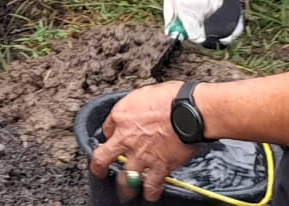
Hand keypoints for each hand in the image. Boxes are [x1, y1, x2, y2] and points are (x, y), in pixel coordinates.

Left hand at [89, 82, 196, 202]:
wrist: (189, 111)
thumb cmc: (172, 98)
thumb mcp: (143, 93)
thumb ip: (135, 106)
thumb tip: (136, 109)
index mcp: (121, 116)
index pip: (107, 128)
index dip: (109, 134)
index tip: (112, 137)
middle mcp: (126, 138)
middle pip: (103, 157)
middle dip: (99, 167)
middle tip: (99, 171)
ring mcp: (141, 155)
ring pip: (125, 178)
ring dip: (125, 187)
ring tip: (125, 193)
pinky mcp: (159, 166)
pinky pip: (151, 185)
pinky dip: (150, 193)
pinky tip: (150, 195)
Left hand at [163, 0, 224, 43]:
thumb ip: (170, 14)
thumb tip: (171, 30)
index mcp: (187, 8)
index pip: (194, 35)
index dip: (188, 36)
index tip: (183, 31)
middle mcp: (202, 10)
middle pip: (197, 27)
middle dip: (190, 21)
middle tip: (183, 7)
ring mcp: (213, 6)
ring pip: (203, 18)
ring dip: (196, 11)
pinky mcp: (220, 1)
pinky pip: (209, 10)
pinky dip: (203, 5)